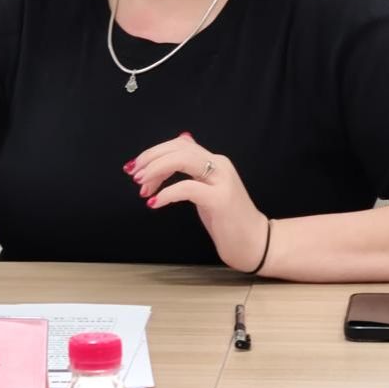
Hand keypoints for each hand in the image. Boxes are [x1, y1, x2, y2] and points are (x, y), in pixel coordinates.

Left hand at [125, 132, 269, 271]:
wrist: (255, 243)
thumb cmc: (227, 220)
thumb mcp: (207, 190)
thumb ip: (193, 171)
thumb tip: (175, 148)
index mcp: (215, 161)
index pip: (180, 144)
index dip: (154, 152)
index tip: (136, 167)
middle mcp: (219, 165)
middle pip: (178, 148)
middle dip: (150, 158)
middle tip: (133, 174)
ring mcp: (221, 181)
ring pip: (182, 160)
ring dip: (156, 171)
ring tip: (142, 187)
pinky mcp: (220, 199)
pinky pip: (187, 188)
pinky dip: (166, 193)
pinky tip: (154, 203)